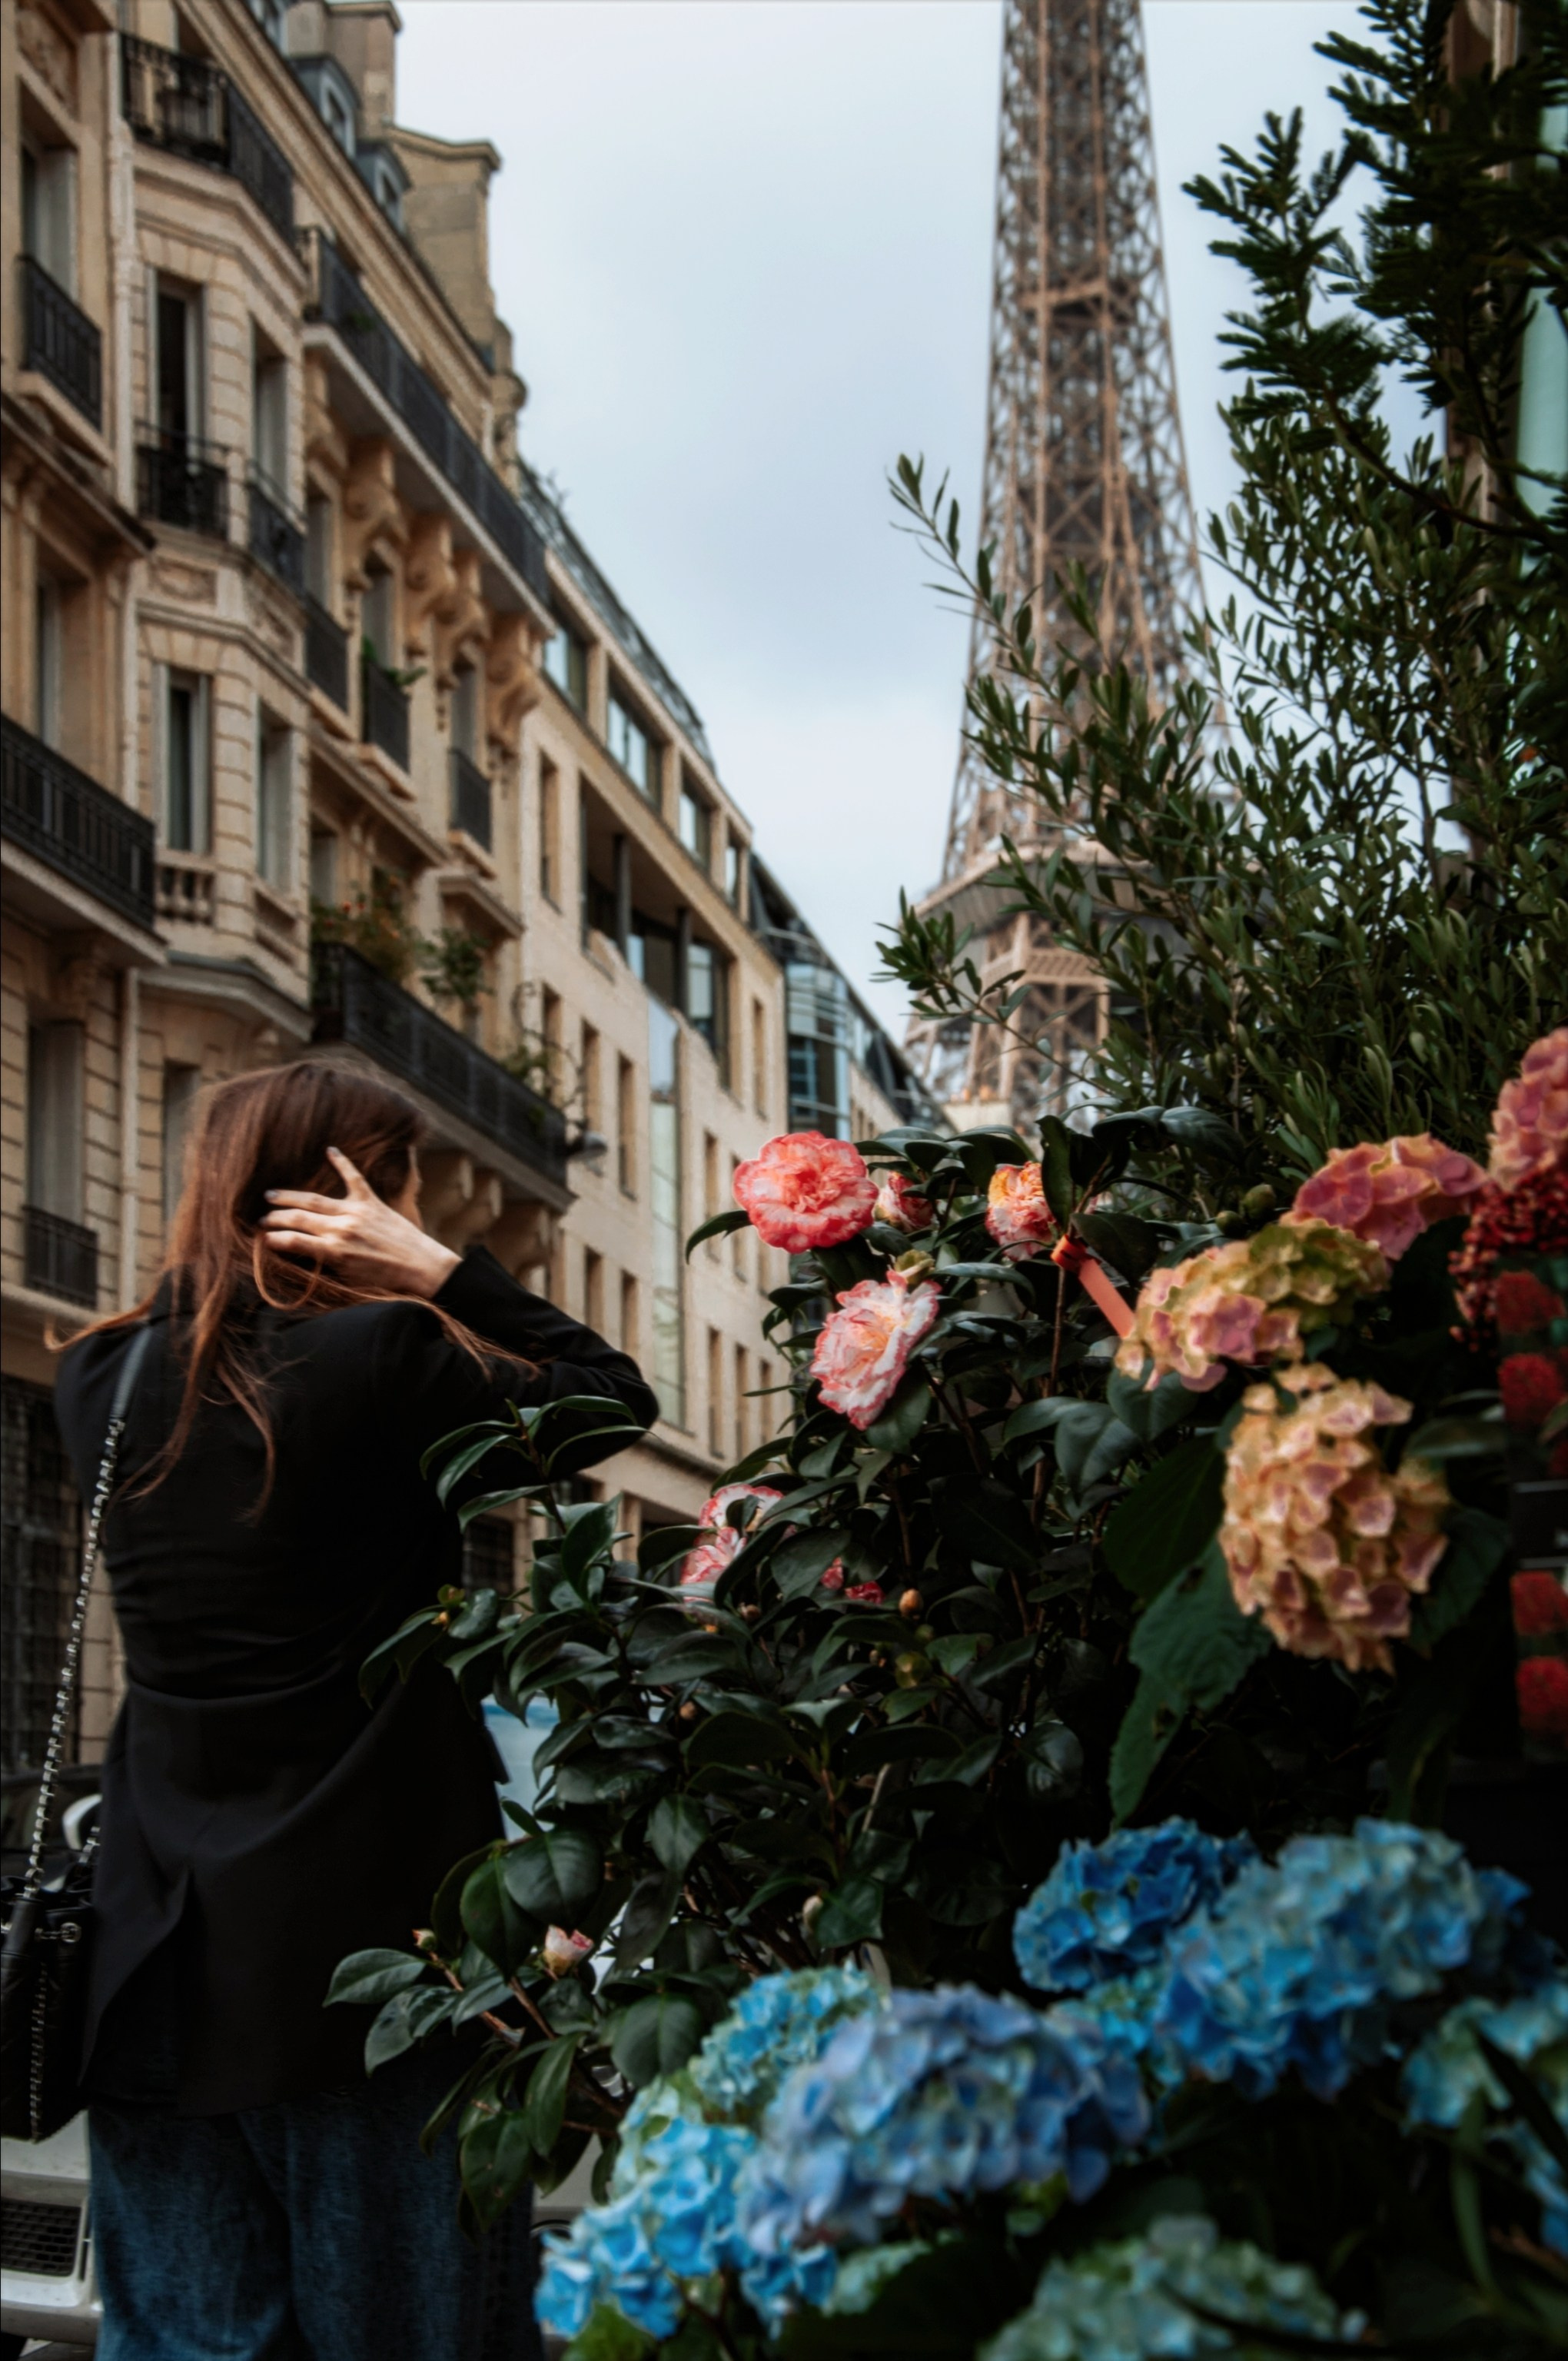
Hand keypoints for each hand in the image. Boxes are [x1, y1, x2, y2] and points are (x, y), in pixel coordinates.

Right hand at [260, 1148, 459, 1298]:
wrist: (422, 1268)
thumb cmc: (385, 1280)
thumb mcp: (348, 1278)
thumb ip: (324, 1263)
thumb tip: (300, 1254)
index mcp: (334, 1252)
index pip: (293, 1242)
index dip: (273, 1239)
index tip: (262, 1238)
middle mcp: (341, 1229)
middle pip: (298, 1219)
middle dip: (275, 1218)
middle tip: (260, 1218)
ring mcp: (356, 1212)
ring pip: (314, 1200)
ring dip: (289, 1196)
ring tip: (271, 1195)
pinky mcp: (372, 1202)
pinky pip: (354, 1178)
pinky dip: (342, 1162)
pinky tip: (330, 1150)